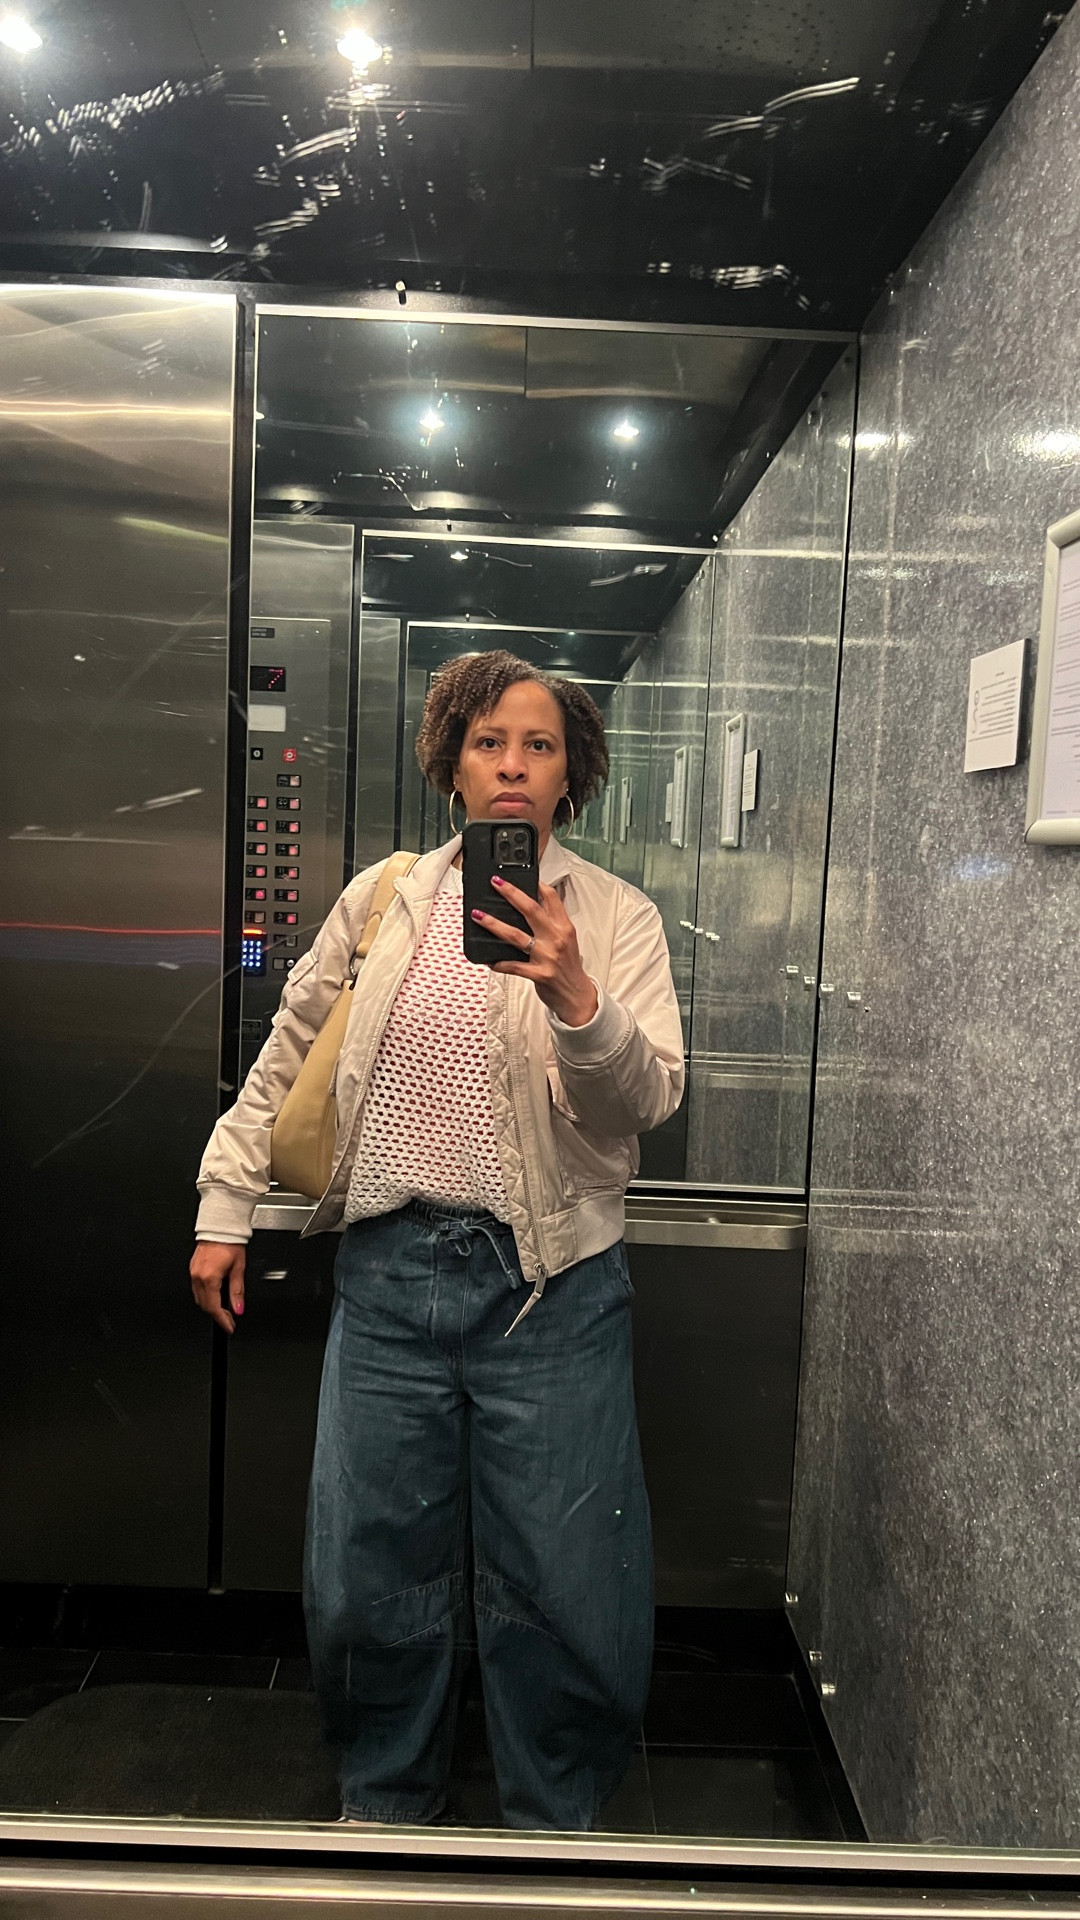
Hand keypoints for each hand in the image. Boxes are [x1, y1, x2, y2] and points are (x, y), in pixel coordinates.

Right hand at [190, 1241, 245, 1334]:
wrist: (220, 1226)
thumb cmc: (230, 1243)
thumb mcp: (238, 1269)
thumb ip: (237, 1291)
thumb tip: (238, 1308)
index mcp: (209, 1278)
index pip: (214, 1307)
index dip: (222, 1320)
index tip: (229, 1327)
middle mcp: (198, 1276)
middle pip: (205, 1305)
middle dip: (217, 1315)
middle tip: (229, 1320)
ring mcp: (193, 1273)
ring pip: (199, 1298)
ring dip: (211, 1306)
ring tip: (224, 1310)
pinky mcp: (193, 1269)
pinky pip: (196, 1289)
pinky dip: (206, 1296)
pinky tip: (215, 1296)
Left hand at [472, 876, 599, 1026]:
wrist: (577, 996)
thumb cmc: (568, 967)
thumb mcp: (567, 940)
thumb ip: (552, 922)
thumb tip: (531, 904)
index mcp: (564, 927)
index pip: (552, 898)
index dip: (536, 884)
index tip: (521, 875)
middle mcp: (556, 939)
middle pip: (531, 910)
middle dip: (511, 894)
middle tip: (495, 882)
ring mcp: (547, 956)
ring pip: (516, 935)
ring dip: (494, 924)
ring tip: (479, 915)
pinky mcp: (539, 974)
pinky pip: (513, 966)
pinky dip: (498, 962)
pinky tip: (487, 959)